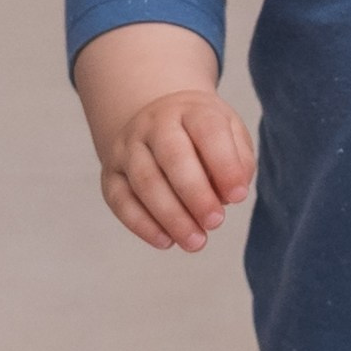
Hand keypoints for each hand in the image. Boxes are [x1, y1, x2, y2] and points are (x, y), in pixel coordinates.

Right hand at [100, 90, 255, 253]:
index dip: (225, 165)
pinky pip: (121, 201)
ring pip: (145, 182)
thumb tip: (232, 195)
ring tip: (196, 241)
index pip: (208, 131)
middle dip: (196, 194)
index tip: (239, 196)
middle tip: (215, 222)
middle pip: (173, 156)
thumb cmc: (201, 134)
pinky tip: (166, 241)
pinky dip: (143, 225)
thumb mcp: (229, 133)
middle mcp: (155, 124)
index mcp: (190, 110)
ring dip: (171, 217)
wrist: (157, 121)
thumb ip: (239, 161)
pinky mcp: (111, 174)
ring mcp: (128, 148)